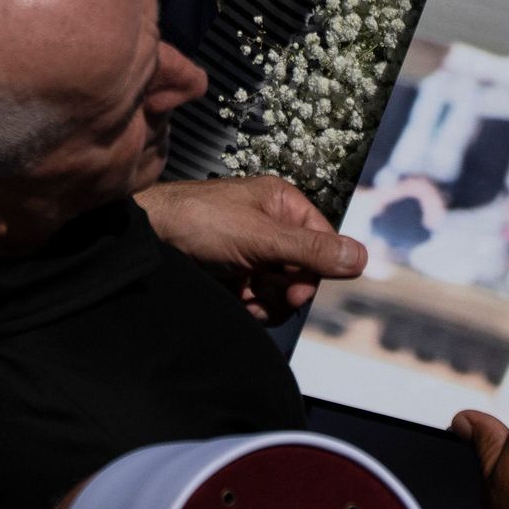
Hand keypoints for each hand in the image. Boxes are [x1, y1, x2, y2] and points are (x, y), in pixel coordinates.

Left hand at [133, 173, 365, 321]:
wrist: (147, 238)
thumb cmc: (199, 222)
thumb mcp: (260, 237)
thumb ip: (311, 251)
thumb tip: (361, 258)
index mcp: (282, 204)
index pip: (323, 242)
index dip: (314, 270)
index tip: (296, 290)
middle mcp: (271, 225)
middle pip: (304, 270)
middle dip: (286, 287)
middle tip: (263, 289)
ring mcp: (253, 251)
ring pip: (284, 289)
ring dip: (268, 300)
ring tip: (244, 294)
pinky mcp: (236, 273)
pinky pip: (262, 298)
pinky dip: (253, 305)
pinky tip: (236, 300)